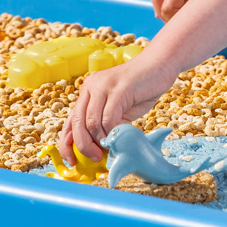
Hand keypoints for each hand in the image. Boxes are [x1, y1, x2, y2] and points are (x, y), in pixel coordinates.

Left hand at [58, 55, 173, 163]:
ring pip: (92, 122)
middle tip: (96, 158)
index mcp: (88, 91)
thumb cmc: (141, 89)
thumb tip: (97, 148)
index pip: (70, 120)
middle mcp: (92, 86)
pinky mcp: (119, 89)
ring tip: (113, 146)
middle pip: (78, 123)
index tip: (72, 161)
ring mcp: (104, 86)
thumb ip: (106, 122)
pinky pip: (109, 118)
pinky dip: (113, 132)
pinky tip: (122, 135)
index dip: (66, 143)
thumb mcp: (118, 107)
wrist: (160, 64)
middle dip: (84, 146)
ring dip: (101, 140)